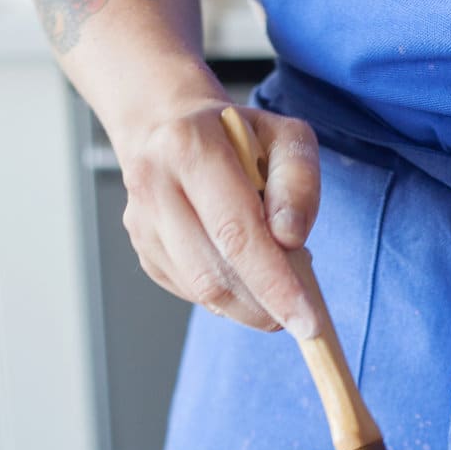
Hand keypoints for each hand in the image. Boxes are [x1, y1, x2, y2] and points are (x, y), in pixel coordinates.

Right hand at [118, 97, 321, 336]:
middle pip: (215, 272)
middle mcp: (154, 185)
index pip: (236, 233)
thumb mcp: (286, 137)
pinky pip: (193, 292)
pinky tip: (247, 273)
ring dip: (251, 305)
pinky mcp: (144, 252)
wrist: (169, 128)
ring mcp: (142, 224)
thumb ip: (299, 182)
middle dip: (266, 305)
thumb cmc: (238, 137)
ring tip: (279, 285)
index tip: (308, 321)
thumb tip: (290, 238)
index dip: (275, 284)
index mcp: (189, 147)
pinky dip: (231, 296)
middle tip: (304, 316)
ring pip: (202, 291)